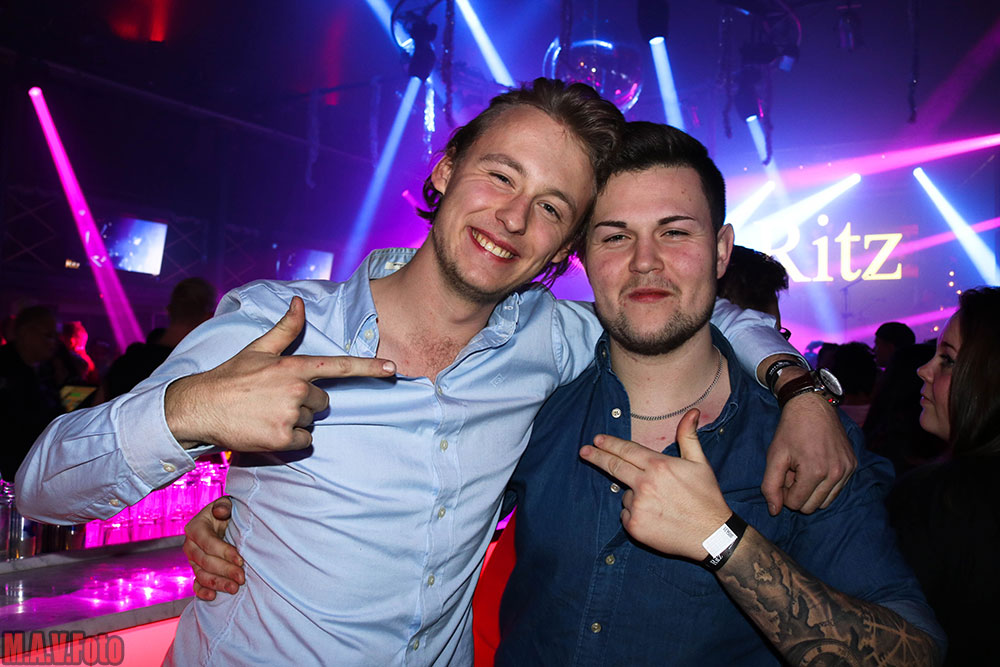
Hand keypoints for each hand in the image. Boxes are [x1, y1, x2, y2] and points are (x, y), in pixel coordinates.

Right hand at [166, 296, 395, 450]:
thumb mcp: (257, 349)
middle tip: (275, 400)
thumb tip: (299, 301)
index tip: (393, 369)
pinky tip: (267, 429)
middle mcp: (296, 390)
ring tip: (267, 413)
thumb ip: (285, 328)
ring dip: (295, 421)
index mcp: (293, 367)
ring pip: (312, 421)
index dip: (368, 367)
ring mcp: (290, 415)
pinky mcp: (282, 439)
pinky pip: (304, 442)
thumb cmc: (231, 377)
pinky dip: (290, 439)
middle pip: (323, 402)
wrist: (199, 407)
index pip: (339, 365)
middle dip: (305, 403)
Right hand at [183, 497, 243, 600]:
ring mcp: (192, 560)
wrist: (224, 521)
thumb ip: (223, 506)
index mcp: (195, 528)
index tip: (241, 560)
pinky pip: (196, 584)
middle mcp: (190, 545)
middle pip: (205, 562)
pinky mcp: (197, 570)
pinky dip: (202, 592)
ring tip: (234, 588)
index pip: (208, 543)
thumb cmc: (227, 512)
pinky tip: (213, 596)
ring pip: (202, 575)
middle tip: (242, 578)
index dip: (224, 552)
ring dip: (218, 584)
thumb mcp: (226, 504)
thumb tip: (221, 512)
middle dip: (224, 571)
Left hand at [579, 409, 730, 560]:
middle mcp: (645, 484)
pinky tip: (655, 517)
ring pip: (625, 495)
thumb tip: (692, 412)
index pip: (626, 450)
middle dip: (596, 457)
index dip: (610, 444)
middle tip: (584, 451)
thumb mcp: (700, 463)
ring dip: (634, 495)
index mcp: (659, 466)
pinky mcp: (635, 526)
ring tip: (660, 504)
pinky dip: (635, 514)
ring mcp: (638, 506)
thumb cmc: (706, 497)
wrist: (711, 535)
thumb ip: (688, 437)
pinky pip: (626, 514)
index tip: (597, 439)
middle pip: (614, 466)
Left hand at [761, 391, 855, 515]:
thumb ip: (770, 486)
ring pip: (825, 501)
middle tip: (793, 471)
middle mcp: (836, 474)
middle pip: (812, 506)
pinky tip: (816, 465)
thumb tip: (774, 512)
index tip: (783, 473)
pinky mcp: (853, 465)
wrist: (812, 406)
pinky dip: (824, 484)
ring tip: (804, 469)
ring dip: (811, 491)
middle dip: (798, 493)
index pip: (795, 504)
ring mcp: (847, 470)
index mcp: (815, 472)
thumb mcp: (774, 456)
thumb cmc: (790, 430)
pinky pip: (837, 489)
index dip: (784, 491)